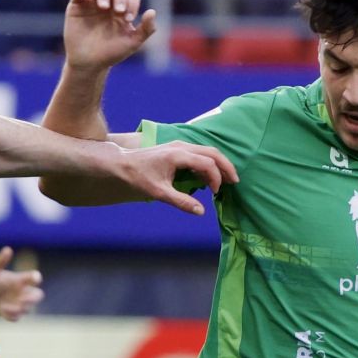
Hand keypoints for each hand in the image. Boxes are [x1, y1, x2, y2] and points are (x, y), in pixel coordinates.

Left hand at [0, 246, 44, 320]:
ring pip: (27, 308)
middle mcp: (23, 292)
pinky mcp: (10, 313)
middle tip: (25, 298)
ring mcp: (18, 304)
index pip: (35, 278)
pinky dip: (12, 315)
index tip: (35, 277)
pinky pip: (16, 317)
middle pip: (37, 296)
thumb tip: (8, 249)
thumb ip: (1, 261)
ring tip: (13, 305)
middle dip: (33, 298)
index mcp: (21, 280)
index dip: (36, 278)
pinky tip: (4, 310)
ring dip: (22, 307)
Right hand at [64, 0, 156, 70]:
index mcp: (123, 8)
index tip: (128, 19)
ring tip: (103, 7)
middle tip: (119, 11)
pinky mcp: (76, 6)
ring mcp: (92, 3)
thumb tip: (152, 11)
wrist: (88, 63)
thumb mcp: (132, 43)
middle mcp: (109, 2)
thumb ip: (146, 29)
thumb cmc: (111, 53)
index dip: (132, 2)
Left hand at [113, 143, 238, 214]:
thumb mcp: (159, 192)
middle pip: (212, 152)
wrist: (122, 164)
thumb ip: (181, 202)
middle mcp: (182, 146)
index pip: (207, 163)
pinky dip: (209, 163)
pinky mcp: (178, 149)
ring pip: (207, 151)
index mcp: (179, 155)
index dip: (216, 178)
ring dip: (219, 164)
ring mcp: (180, 145)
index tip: (215, 193)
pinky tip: (210, 176)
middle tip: (235, 181)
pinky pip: (199, 153)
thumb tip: (201, 211)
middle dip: (226, 166)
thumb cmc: (138, 177)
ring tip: (227, 179)